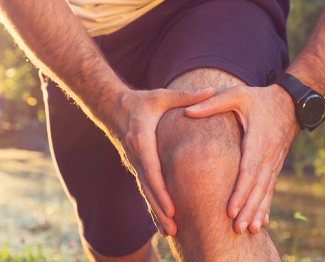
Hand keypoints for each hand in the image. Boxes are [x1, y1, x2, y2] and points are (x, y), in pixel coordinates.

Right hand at [110, 88, 214, 235]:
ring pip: (145, 192)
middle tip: (173, 230)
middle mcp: (136, 156)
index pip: (152, 170)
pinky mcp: (136, 166)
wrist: (112, 108)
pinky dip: (153, 204)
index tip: (172, 207)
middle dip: (160, 210)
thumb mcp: (161, 96)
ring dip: (156, 212)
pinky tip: (162, 220)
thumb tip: (212, 90)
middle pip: (148, 188)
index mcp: (142, 140)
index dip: (161, 191)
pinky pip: (145, 188)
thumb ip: (186, 96)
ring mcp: (134, 163)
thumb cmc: (140, 102)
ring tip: (170, 232)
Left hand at [185, 84, 299, 233]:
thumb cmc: (260, 98)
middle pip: (258, 187)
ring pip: (266, 191)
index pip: (248, 171)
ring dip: (257, 211)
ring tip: (249, 230)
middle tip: (237, 228)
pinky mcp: (274, 166)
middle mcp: (269, 155)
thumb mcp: (237, 95)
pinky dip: (266, 206)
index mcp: (258, 140)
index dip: (240, 192)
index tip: (230, 209)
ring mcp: (274, 162)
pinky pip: (270, 189)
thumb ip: (213, 103)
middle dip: (247, 208)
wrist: (290, 102)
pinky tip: (262, 221)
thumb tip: (187, 111)